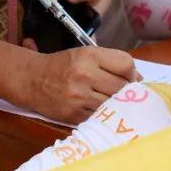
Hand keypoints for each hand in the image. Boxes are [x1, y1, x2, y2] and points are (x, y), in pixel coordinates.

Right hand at [23, 46, 139, 123]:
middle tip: (121, 91)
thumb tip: (138, 79)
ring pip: (113, 104)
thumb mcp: (84, 54)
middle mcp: (84, 75)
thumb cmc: (62, 65)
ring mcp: (79, 97)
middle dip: (126, 90)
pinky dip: (103, 114)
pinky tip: (98, 108)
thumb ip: (110, 63)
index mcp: (89, 56)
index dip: (132, 72)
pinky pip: (100, 116)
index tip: (129, 77)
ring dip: (116, 104)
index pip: (126, 64)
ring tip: (110, 100)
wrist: (31, 80)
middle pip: (123, 86)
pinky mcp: (74, 115)